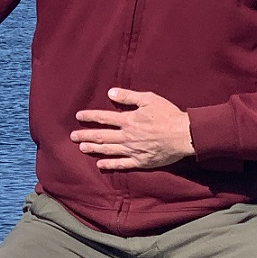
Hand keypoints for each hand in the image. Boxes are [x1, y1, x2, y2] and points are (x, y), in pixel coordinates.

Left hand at [71, 88, 194, 170]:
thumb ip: (128, 97)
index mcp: (128, 120)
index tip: (78, 116)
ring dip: (93, 148)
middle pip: (102, 135)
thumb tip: (110, 92)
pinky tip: (100, 164)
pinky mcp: (140, 161)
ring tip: (81, 147)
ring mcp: (133, 150)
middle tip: (73, 136)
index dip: (90, 116)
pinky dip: (110, 164)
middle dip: (86, 135)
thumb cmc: (168, 115)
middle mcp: (127, 136)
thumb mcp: (149, 99)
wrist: (184, 135)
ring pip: (108, 150)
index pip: (104, 117)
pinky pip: (122, 164)